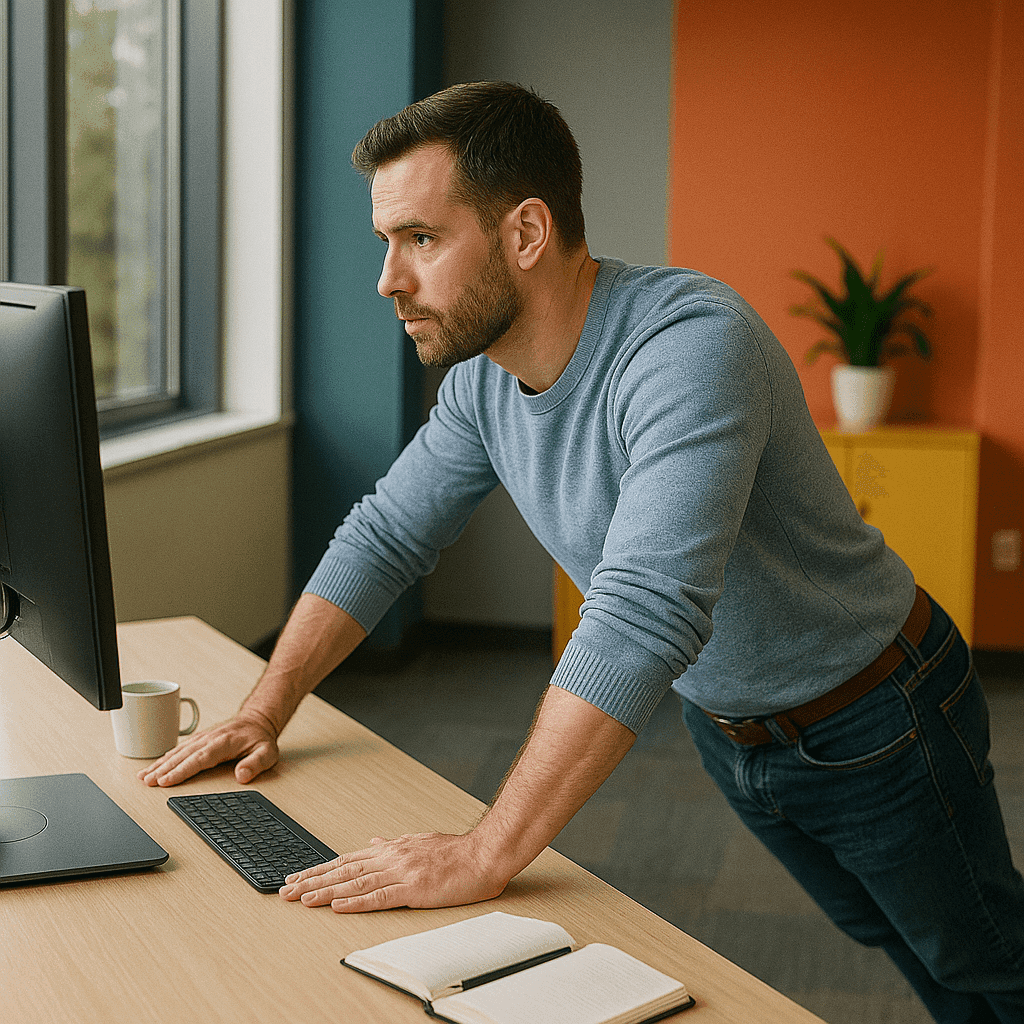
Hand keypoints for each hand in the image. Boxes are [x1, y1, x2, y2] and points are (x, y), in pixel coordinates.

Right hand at [137, 711, 278, 786]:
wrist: (257, 720)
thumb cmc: (260, 738)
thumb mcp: (267, 752)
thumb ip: (256, 764)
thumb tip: (242, 776)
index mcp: (223, 743)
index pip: (199, 758)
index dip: (181, 770)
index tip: (166, 780)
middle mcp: (209, 739)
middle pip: (183, 755)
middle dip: (163, 769)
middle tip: (147, 782)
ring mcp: (202, 738)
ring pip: (177, 752)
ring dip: (160, 764)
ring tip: (143, 776)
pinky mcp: (199, 739)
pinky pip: (179, 748)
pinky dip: (165, 757)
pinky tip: (154, 766)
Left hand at [278, 831, 509, 912]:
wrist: (483, 855)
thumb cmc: (456, 853)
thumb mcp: (420, 841)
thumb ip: (394, 844)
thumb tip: (373, 842)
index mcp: (391, 849)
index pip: (346, 860)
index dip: (319, 869)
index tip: (297, 877)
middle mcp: (391, 858)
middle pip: (343, 870)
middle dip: (312, 881)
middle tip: (285, 891)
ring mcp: (401, 872)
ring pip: (354, 883)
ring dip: (325, 892)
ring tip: (301, 899)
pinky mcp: (414, 889)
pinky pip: (379, 897)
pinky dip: (355, 902)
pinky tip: (338, 905)